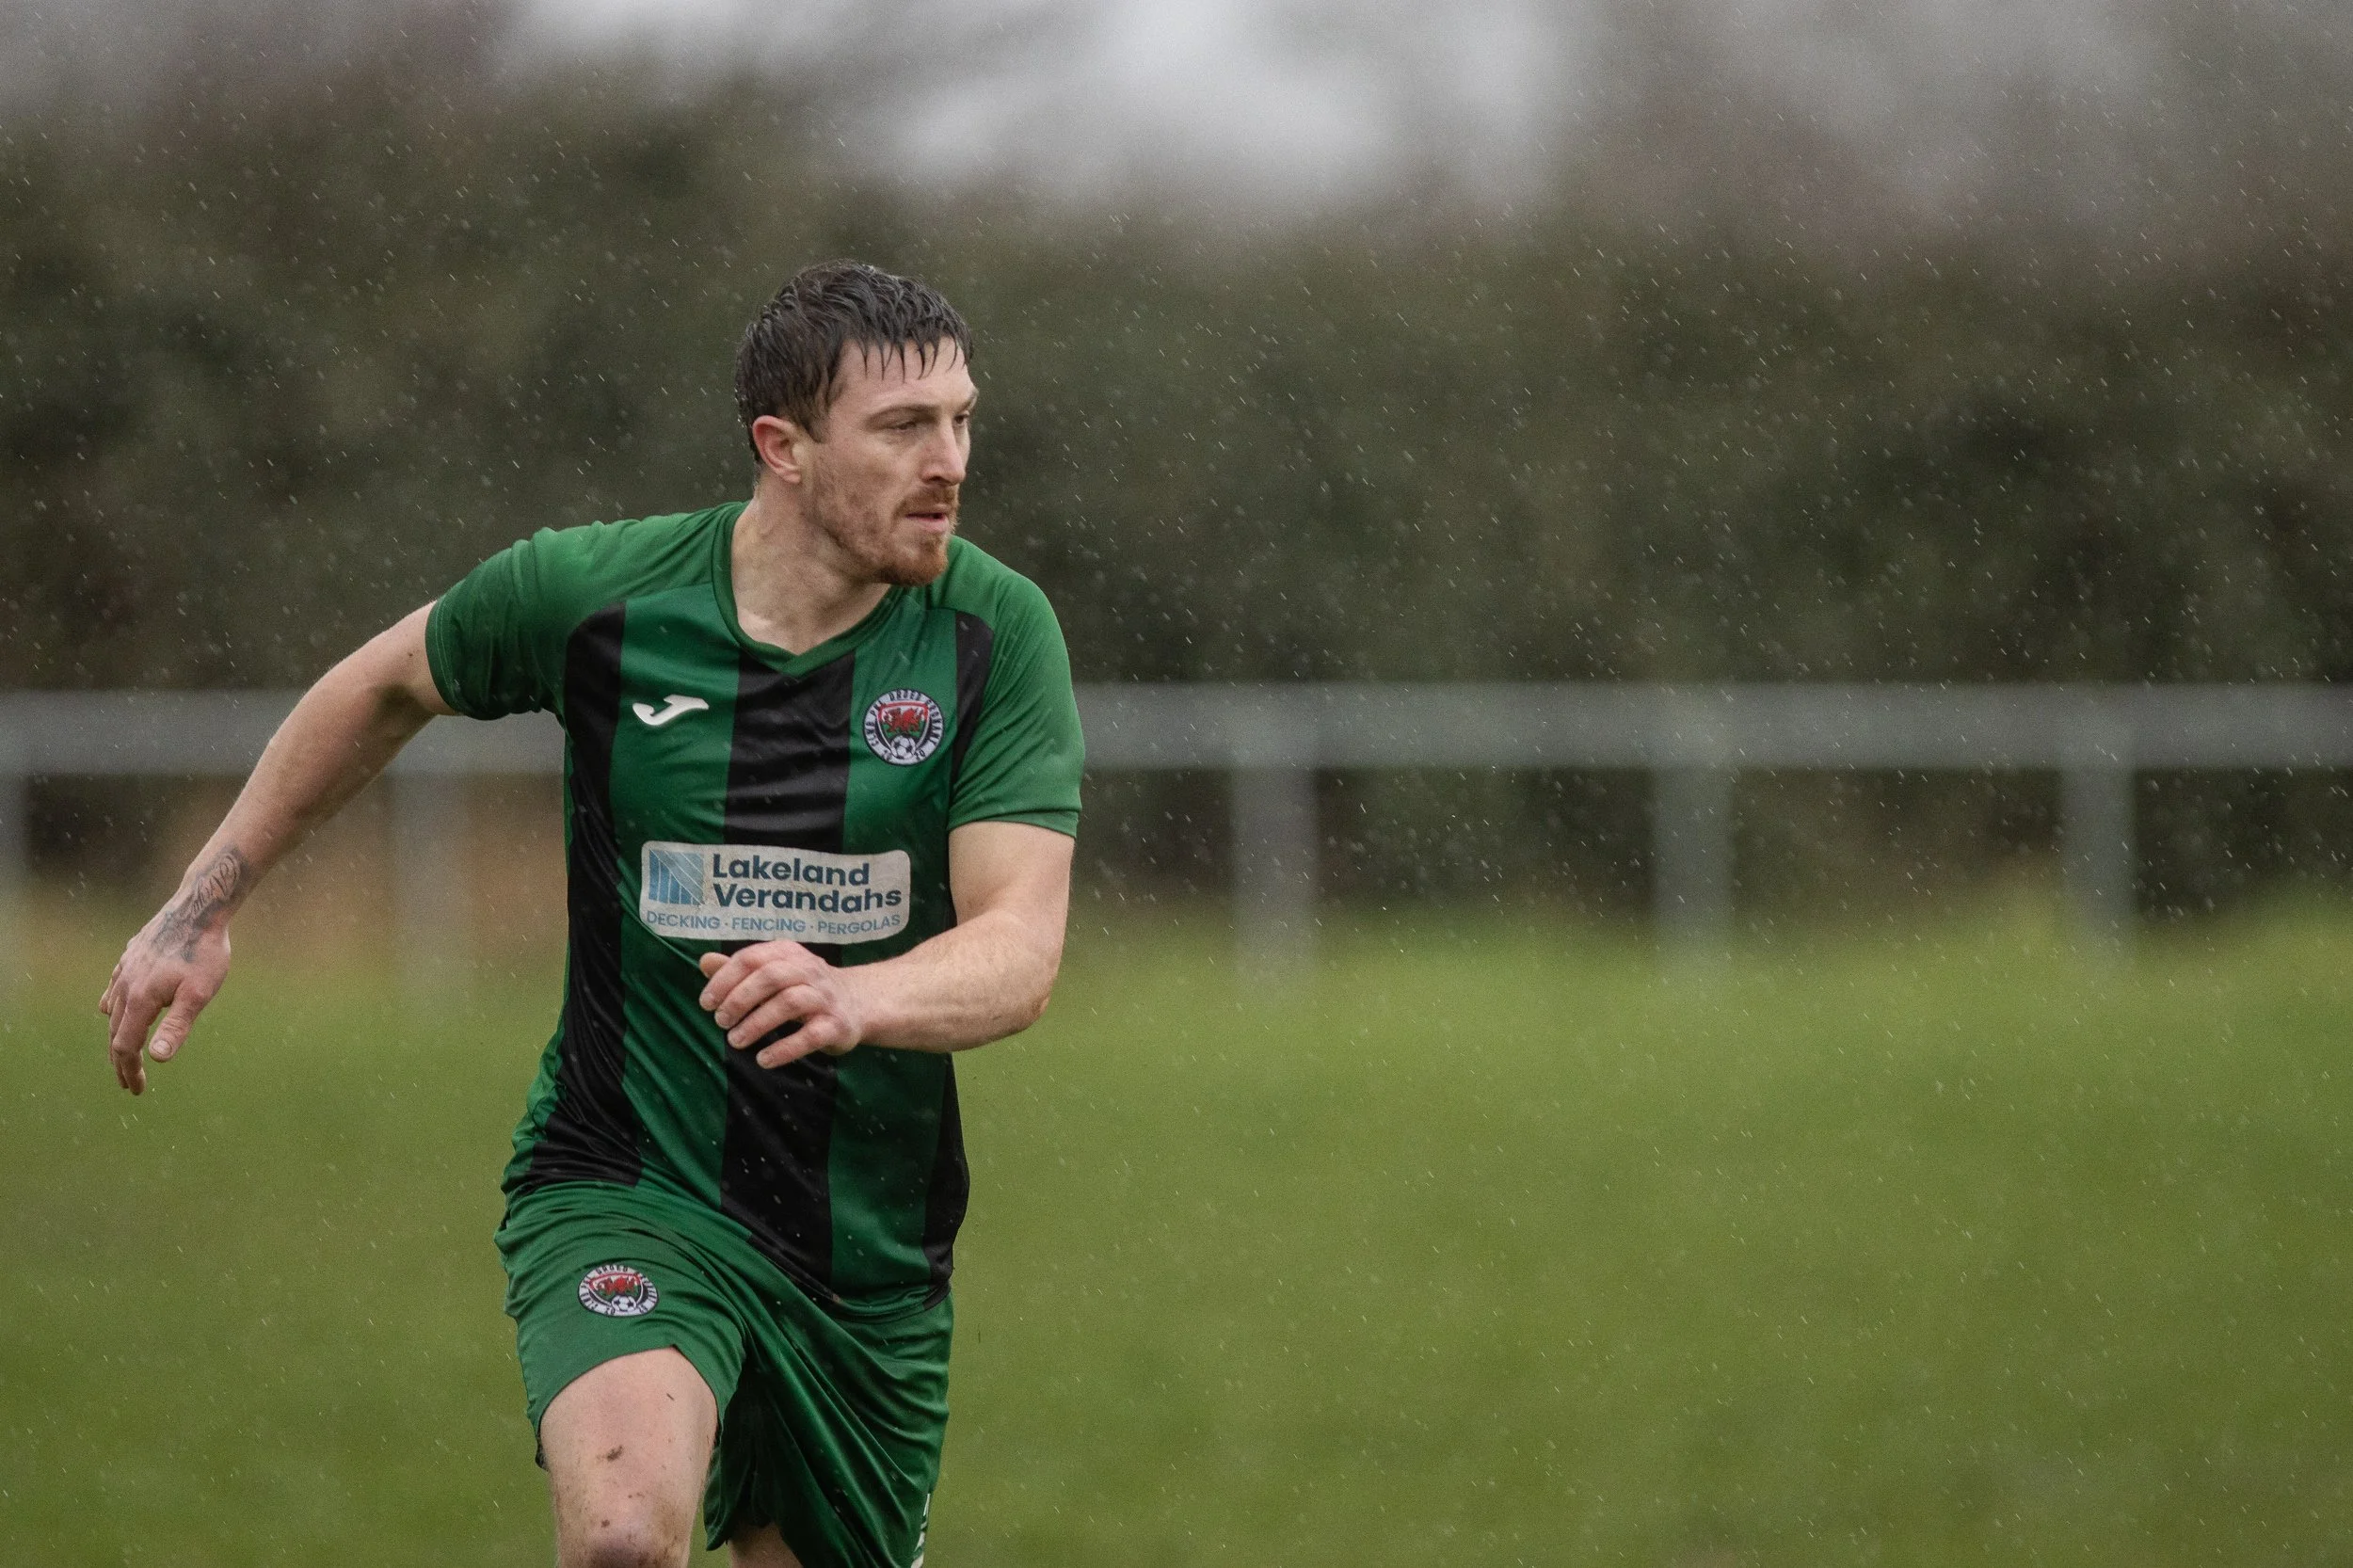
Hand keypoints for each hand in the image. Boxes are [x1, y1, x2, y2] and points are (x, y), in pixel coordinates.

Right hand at [99, 847, 247, 1094]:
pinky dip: (114, 1008)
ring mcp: (124, 970)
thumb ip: (177, 1025)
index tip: (136, 1090)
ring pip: (112, 1012)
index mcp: (140, 999)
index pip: (125, 1046)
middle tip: (130, 1083)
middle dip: (121, 1061)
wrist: (199, 908)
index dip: (129, 1070)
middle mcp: (124, 986)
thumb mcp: (199, 993)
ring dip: (117, 1036)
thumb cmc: (205, 952)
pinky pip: (114, 990)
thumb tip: (158, 1058)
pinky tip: (117, 1010)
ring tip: (124, 1054)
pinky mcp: (129, 958)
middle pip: (115, 1033)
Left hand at [696, 941, 866, 1068]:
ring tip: (735, 1041)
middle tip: (720, 1021)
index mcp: (789, 954)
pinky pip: (811, 1036)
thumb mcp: (774, 972)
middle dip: (740, 999)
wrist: (858, 1003)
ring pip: (790, 1003)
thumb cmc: (805, 987)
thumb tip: (705, 962)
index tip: (706, 1003)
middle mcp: (809, 971)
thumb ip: (740, 969)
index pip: (752, 958)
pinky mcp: (836, 1025)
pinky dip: (785, 1049)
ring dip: (758, 1023)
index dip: (725, 979)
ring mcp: (825, 998)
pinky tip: (764, 1059)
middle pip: (771, 976)